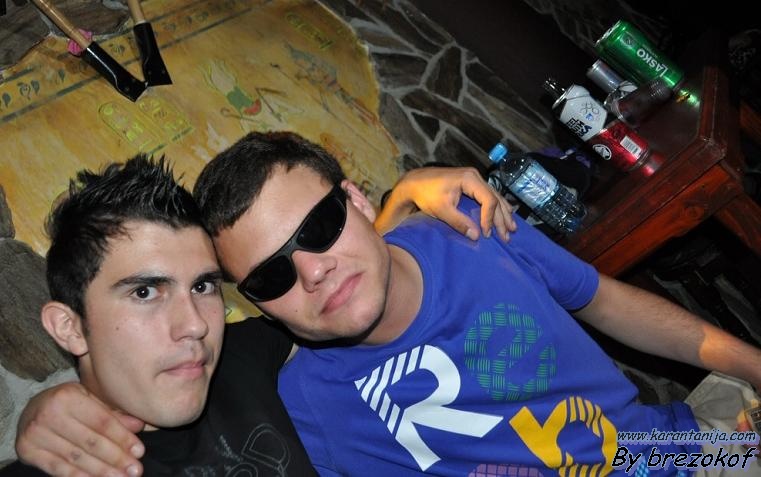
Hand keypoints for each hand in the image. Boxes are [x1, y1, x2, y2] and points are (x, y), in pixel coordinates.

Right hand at [15, 382, 144, 476]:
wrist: (32, 409)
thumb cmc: (70, 403)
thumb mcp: (91, 400)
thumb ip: (113, 414)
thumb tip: (139, 426)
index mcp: (67, 396)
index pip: (101, 422)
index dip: (122, 438)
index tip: (140, 451)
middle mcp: (49, 414)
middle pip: (90, 442)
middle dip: (116, 458)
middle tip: (135, 470)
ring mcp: (35, 434)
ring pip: (76, 458)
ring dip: (101, 471)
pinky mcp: (27, 451)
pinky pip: (58, 469)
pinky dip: (79, 476)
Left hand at [375, 166, 515, 239]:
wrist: (415, 182)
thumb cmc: (426, 194)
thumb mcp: (441, 210)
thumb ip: (459, 222)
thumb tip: (476, 236)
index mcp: (469, 179)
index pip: (488, 200)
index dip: (490, 219)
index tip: (486, 234)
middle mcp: (475, 176)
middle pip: (495, 198)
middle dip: (501, 219)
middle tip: (507, 236)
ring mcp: (474, 178)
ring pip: (495, 196)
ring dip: (503, 213)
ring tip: (512, 228)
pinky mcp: (471, 183)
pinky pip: (489, 195)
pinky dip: (497, 207)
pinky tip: (505, 214)